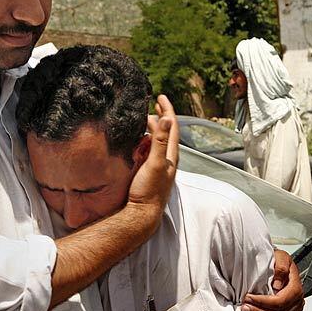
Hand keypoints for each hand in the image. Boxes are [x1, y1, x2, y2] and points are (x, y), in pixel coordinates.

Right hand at [127, 95, 178, 217]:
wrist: (142, 214)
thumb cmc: (148, 191)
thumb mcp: (155, 164)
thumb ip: (161, 142)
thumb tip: (167, 119)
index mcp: (171, 155)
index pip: (172, 126)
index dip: (167, 110)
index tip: (160, 96)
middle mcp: (168, 159)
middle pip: (166, 132)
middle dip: (161, 116)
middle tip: (153, 104)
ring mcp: (160, 166)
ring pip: (159, 141)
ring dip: (153, 128)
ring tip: (144, 120)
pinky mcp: (151, 172)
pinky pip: (151, 150)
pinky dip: (147, 140)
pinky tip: (139, 141)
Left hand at [242, 250, 307, 310]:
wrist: (280, 262)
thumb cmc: (278, 260)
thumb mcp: (280, 256)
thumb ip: (280, 267)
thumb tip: (277, 285)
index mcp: (295, 286)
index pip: (280, 301)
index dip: (263, 302)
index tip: (248, 298)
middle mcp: (298, 300)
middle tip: (245, 308)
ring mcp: (298, 309)